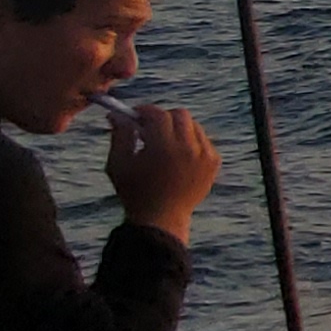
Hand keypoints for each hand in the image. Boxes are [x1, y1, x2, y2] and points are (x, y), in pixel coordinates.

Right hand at [105, 101, 221, 240]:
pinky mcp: (214, 162)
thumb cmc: (134, 192)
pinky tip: (177, 156)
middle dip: (163, 117)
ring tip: (162, 145)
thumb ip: (120, 134)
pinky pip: (203, 140)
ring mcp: (205, 155)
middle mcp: (189, 148)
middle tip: (149, 126)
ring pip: (193, 126)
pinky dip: (190, 142)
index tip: (136, 114)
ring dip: (177, 129)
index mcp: (164, 148)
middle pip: (180, 115)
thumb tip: (117, 114)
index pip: (159, 114)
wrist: (161, 219)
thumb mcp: (119, 163)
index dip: (145, 111)